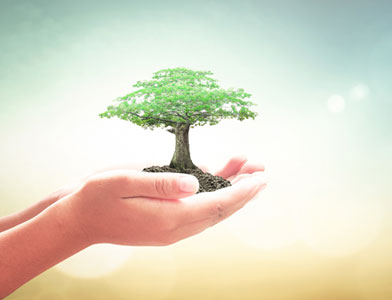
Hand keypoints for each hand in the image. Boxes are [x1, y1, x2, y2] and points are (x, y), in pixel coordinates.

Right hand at [58, 157, 265, 246]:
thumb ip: (161, 183)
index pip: (216, 204)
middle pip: (220, 209)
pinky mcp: (167, 224)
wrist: (81, 220)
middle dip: (244, 190)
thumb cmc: (98, 197)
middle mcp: (176, 227)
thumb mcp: (124, 181)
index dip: (241, 190)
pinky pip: (198, 211)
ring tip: (245, 168)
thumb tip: (195, 181)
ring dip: (231, 191)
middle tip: (261, 170)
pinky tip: (217, 176)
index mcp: (169, 217)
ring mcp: (172, 228)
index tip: (260, 177)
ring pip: (211, 211)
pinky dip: (213, 195)